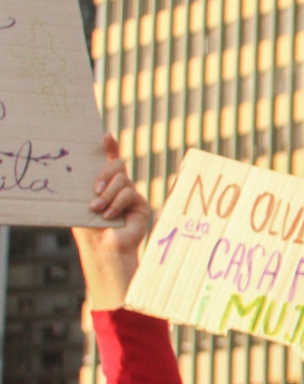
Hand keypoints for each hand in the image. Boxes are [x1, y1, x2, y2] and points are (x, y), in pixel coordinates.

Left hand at [72, 136, 150, 310]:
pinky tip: (110, 215)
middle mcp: (117, 186)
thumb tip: (93, 169)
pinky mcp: (140, 204)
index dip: (108, 146)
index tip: (105, 136)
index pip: (106, 159)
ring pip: (122, 178)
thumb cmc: (89, 227)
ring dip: (108, 193)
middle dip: (104, 174)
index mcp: (101, 183)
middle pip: (116, 165)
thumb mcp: (84, 201)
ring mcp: (130, 194)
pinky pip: (130, 193)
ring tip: (98, 208)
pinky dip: (117, 203)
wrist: (104, 247)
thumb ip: (90, 183)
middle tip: (94, 190)